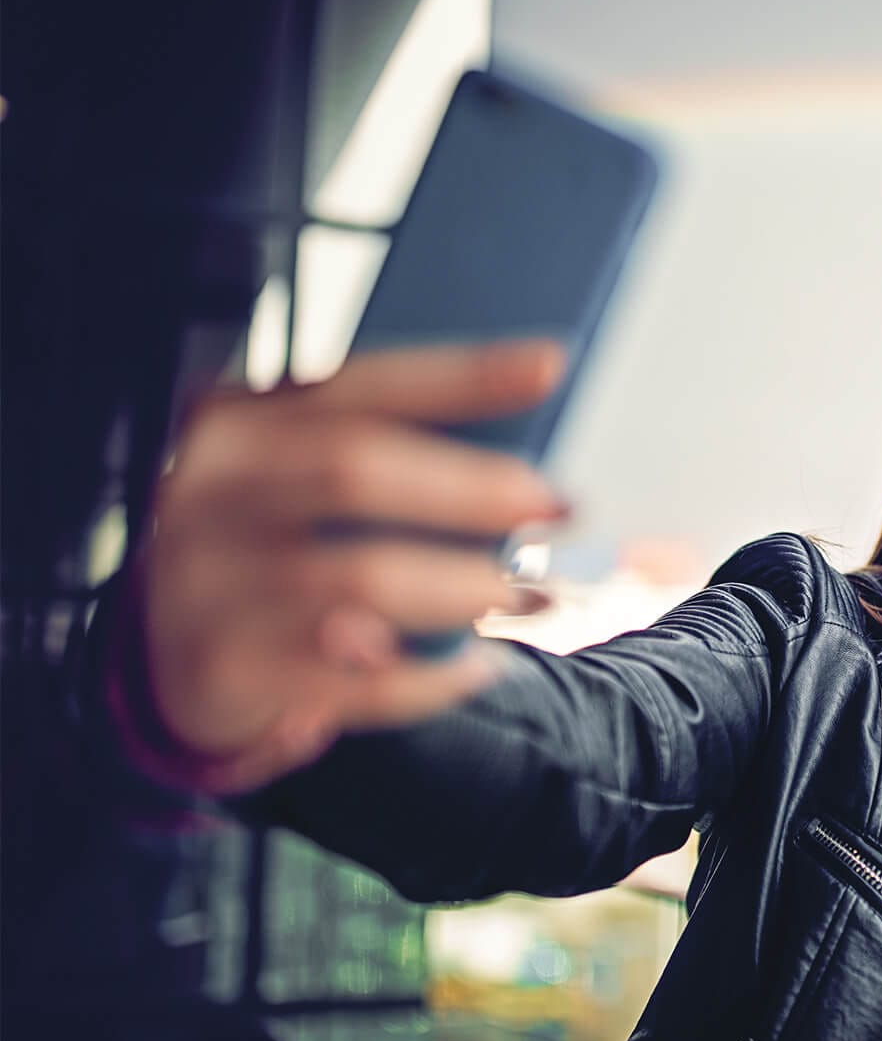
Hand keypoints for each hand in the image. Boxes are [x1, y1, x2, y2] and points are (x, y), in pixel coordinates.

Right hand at [133, 340, 568, 792]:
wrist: (162, 649)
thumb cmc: (258, 543)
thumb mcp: (292, 477)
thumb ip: (379, 453)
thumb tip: (521, 465)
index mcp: (240, 422)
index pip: (360, 385)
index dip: (458, 374)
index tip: (550, 364)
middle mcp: (209, 491)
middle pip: (356, 470)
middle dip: (474, 488)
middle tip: (561, 507)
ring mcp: (207, 581)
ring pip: (360, 577)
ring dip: (465, 586)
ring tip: (530, 595)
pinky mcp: (223, 667)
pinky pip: (354, 675)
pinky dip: (433, 677)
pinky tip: (476, 668)